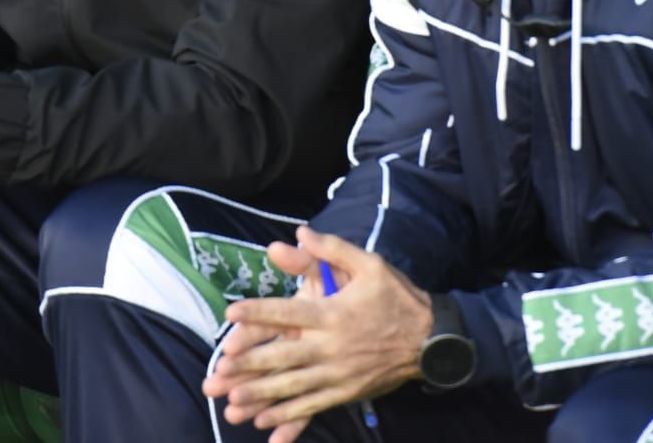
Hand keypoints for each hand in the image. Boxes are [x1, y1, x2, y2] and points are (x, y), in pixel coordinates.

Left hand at [203, 227, 429, 442]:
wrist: (432, 340)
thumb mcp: (370, 265)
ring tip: (232, 402)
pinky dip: (286, 415)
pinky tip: (263, 420)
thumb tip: (300, 232)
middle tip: (220, 368)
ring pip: (293, 387)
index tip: (231, 313)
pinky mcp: (345, 392)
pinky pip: (311, 406)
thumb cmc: (397, 298)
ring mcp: (338, 374)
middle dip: (249, 363)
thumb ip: (332, 249)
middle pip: (284, 356)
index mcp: (334, 314)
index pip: (289, 313)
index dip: (259, 312)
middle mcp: (332, 347)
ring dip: (261, 395)